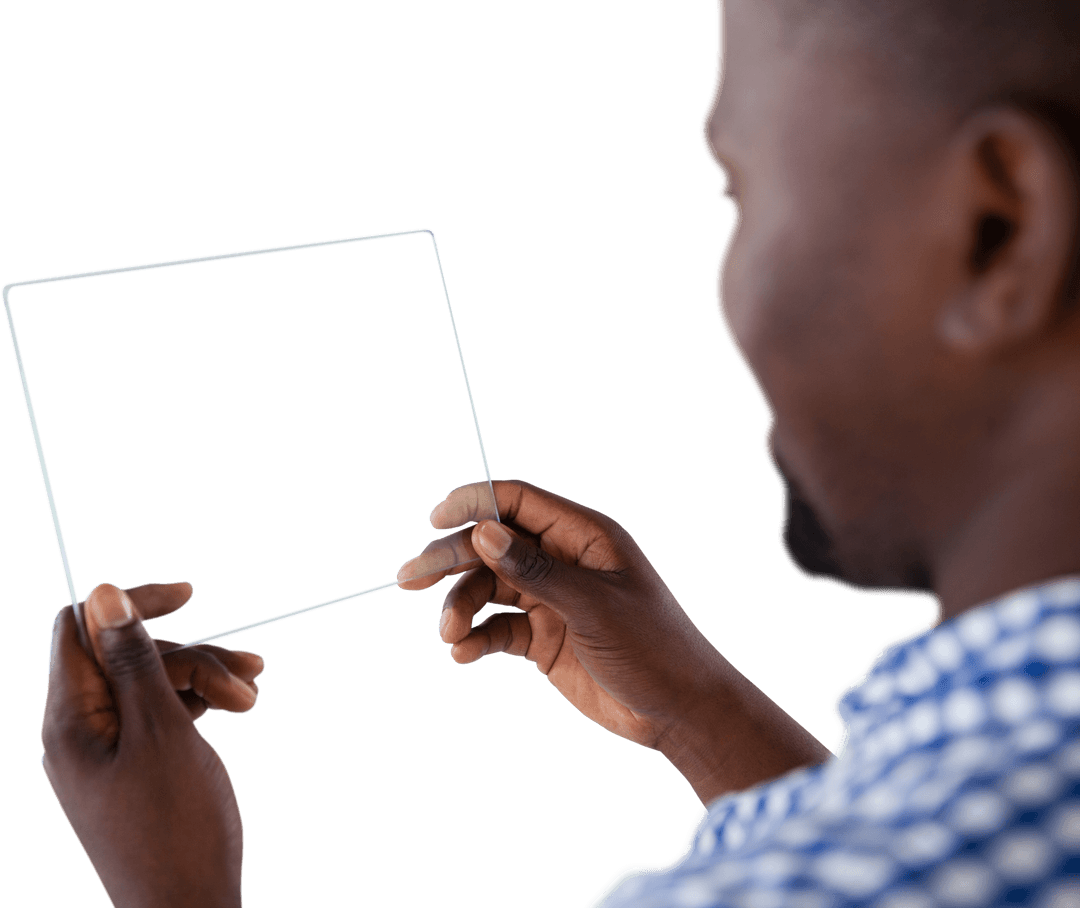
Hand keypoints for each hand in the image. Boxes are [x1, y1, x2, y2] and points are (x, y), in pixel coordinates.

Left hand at [41, 582, 260, 907]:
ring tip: (253, 698)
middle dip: (192, 656)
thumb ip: (133, 661)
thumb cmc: (176, 830)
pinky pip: (162, 712)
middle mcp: (80, 730)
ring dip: (205, 679)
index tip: (189, 595)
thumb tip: (102, 593)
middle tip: (248, 678)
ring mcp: (108, 750)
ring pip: (153, 682)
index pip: (81, 628)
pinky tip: (238, 704)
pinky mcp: (135, 765)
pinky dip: (200, 702)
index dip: (131, 603)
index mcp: (69, 720)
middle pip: (129, 656)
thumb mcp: (161, 733)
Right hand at [399, 480, 830, 802]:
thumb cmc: (653, 647)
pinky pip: (498, 627)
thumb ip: (537, 571)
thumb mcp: (593, 606)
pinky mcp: (544, 636)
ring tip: (450, 635)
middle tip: (408, 577)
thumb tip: (484, 533)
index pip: (517, 503)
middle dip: (451, 559)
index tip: (433, 520)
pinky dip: (477, 637)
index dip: (473, 504)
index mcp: (584, 536)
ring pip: (489, 588)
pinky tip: (463, 654)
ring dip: (462, 606)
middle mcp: (563, 561)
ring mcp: (552, 599)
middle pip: (493, 545)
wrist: (679, 711)